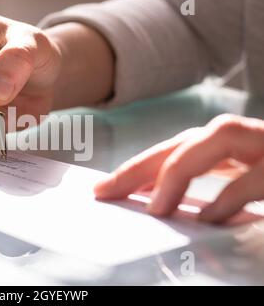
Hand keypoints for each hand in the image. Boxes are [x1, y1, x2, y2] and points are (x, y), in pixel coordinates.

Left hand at [94, 114, 263, 222]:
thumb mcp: (250, 187)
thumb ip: (218, 193)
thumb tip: (170, 209)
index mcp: (239, 147)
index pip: (181, 148)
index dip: (142, 166)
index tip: (108, 187)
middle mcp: (253, 139)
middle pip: (188, 140)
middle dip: (142, 165)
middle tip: (106, 190)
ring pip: (222, 136)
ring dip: (180, 170)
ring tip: (155, 207)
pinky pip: (258, 174)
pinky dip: (229, 196)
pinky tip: (207, 217)